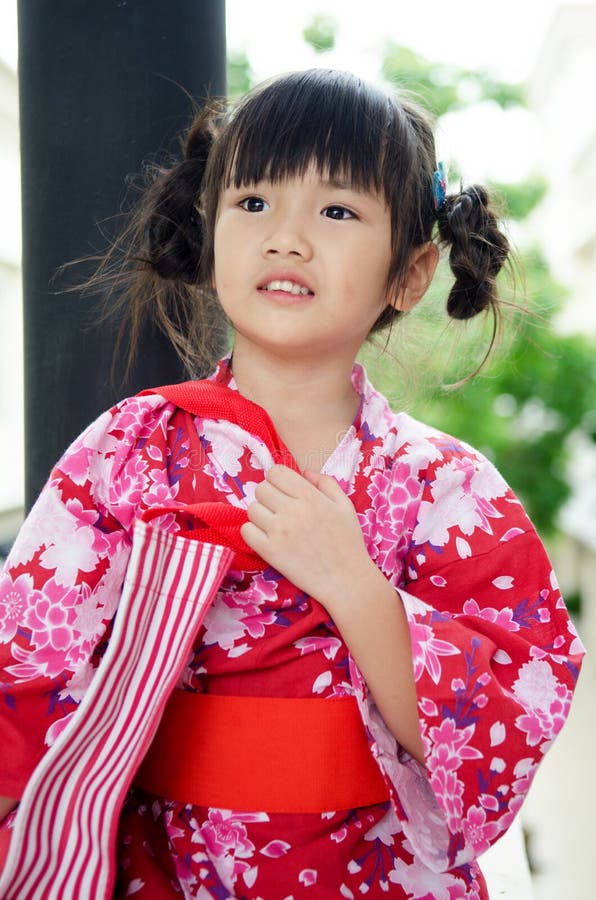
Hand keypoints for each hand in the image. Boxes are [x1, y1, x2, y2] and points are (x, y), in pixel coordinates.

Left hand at [240, 465, 374, 611]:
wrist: (346, 580)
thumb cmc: (349, 542)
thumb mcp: (345, 506)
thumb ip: (326, 483)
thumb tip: (305, 472)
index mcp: (311, 497)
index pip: (276, 472)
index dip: (278, 479)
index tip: (284, 490)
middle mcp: (292, 511)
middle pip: (261, 488)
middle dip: (269, 496)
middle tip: (280, 509)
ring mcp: (279, 532)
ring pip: (252, 509)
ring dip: (261, 515)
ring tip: (275, 525)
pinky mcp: (269, 552)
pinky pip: (246, 531)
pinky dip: (253, 532)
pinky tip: (268, 538)